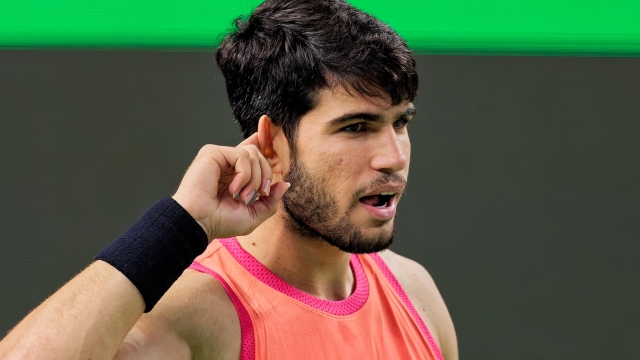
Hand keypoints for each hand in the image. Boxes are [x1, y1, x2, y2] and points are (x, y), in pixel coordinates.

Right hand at [172, 133, 288, 240]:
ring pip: (253, 153)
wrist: (200, 223)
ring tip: (242, 195)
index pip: (252, 150)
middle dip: (266, 176)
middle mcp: (227, 163)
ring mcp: (220, 156)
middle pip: (258, 154)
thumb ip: (271, 200)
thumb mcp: (254, 214)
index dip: (262, 139)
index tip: (266, 123)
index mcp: (235, 173)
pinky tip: (233, 189)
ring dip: (255, 179)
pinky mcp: (212, 153)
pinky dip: (244, 175)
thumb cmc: (220, 221)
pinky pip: (242, 155)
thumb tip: (285, 184)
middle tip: (258, 195)